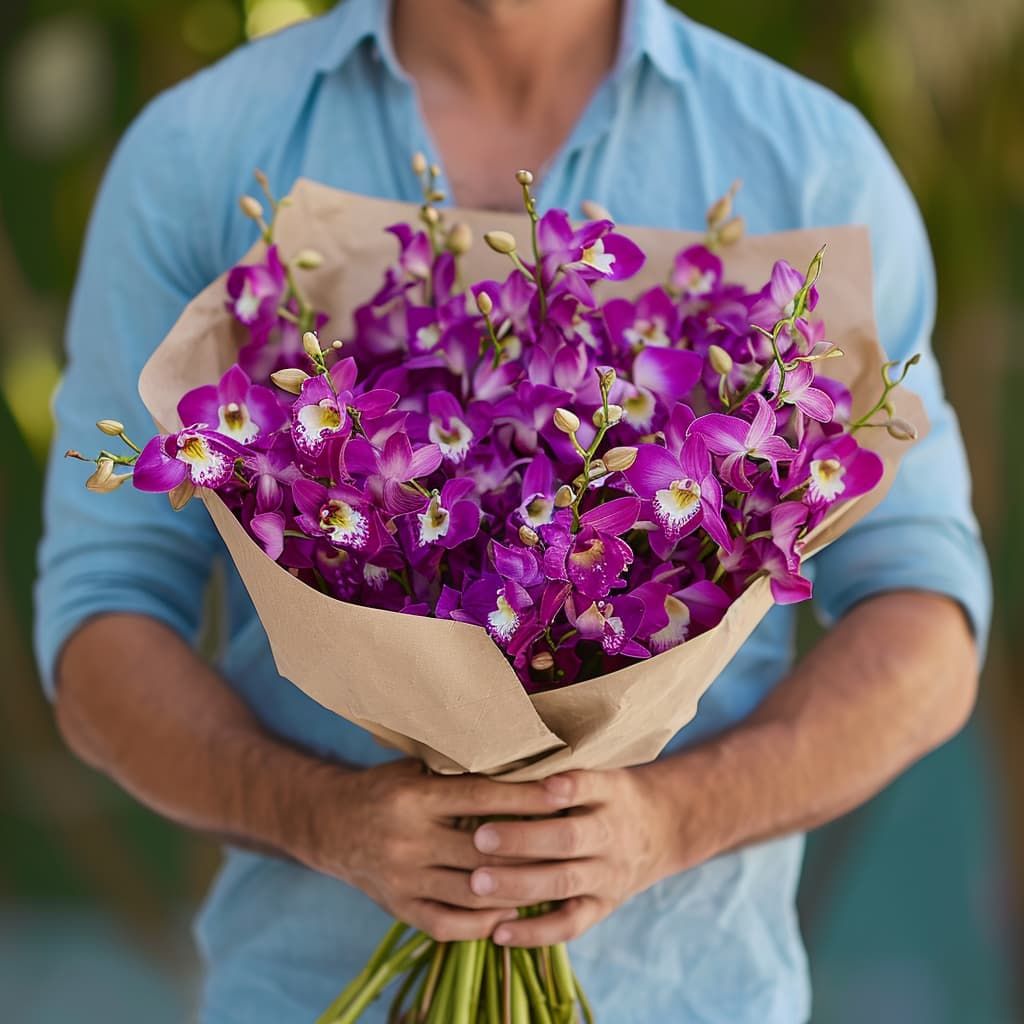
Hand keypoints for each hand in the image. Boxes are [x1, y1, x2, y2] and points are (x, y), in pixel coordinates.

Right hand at [290, 759, 579, 941]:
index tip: (563, 792)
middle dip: (530, 847)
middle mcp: (407, 840)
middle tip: (569, 841)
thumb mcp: (416, 769)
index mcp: (414, 799)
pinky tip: (508, 910)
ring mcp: (402, 879)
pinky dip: (482, 922)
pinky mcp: (398, 909)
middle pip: (482, 850)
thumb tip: (519, 754)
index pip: (481, 798)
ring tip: (548, 878)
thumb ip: (458, 767)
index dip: (525, 797)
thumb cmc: (387, 788)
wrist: (330, 825)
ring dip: (514, 888)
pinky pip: (447, 924)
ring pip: (471, 892)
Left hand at [464, 765, 701, 946]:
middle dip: (522, 840)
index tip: (539, 786)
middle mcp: (611, 834)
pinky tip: (497, 933)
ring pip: (564, 883)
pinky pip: (569, 924)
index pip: (589, 786)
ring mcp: (608, 874)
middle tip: (479, 837)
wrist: (664, 828)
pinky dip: (534, 932)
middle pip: (568, 839)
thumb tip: (504, 744)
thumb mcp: (602, 766)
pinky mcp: (602, 906)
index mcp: (610, 793)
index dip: (567, 787)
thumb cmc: (610, 791)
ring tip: (476, 883)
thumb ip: (563, 763)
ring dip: (519, 884)